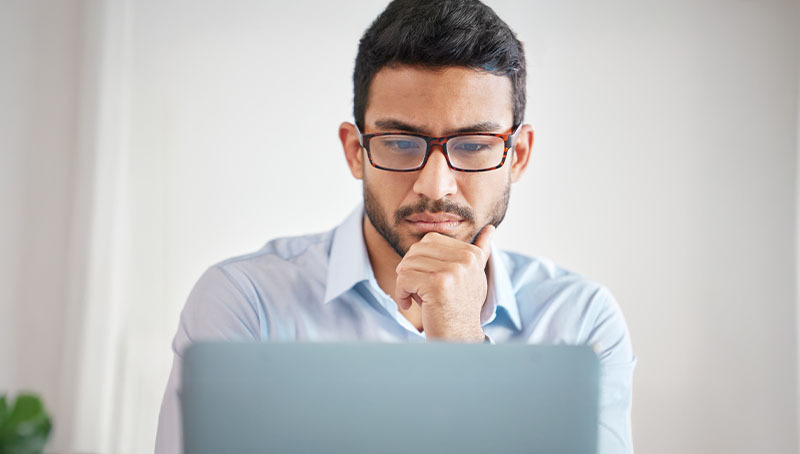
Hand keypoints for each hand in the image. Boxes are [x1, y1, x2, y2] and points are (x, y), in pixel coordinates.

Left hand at [394, 225, 494, 341]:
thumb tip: (490, 228)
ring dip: (404, 283)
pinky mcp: (438, 284)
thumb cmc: (460, 308)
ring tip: (412, 297)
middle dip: (409, 269)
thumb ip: (479, 252)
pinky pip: (404, 278)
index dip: (419, 259)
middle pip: (417, 249)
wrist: (458, 338)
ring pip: (408, 263)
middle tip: (413, 289)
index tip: (424, 279)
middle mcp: (465, 259)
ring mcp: (453, 270)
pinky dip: (400, 292)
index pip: (430, 239)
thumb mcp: (473, 276)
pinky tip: (408, 303)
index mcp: (471, 254)